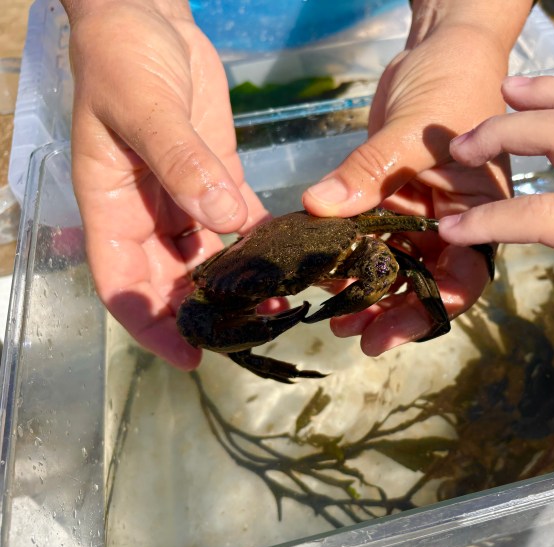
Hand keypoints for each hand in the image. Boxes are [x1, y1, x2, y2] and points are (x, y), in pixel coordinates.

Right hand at [64, 0, 267, 368]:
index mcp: (111, 206)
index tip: (189, 356)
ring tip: (281, 302)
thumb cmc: (123, 58)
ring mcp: (183, 196)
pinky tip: (292, 256)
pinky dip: (261, 240)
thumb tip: (224, 222)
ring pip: (208, 257)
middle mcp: (146, 213)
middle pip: (171, 281)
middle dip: (207, 313)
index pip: (122, 284)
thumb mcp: (145, 110)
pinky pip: (238, 221)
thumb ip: (183, 165)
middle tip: (253, 333)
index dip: (151, 325)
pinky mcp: (216, 176)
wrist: (147, 17)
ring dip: (240, 283)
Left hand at [302, 2, 529, 355]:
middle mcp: (452, 222)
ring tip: (336, 318)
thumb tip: (320, 206)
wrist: (441, 49)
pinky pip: (370, 237)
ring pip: (395, 267)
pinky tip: (325, 275)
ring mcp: (420, 213)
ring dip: (367, 293)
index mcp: (478, 214)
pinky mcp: (391, 199)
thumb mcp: (413, 130)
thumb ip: (369, 171)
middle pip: (426, 281)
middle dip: (393, 312)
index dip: (433, 307)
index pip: (464, 275)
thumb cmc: (453, 85)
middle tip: (356, 335)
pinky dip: (349, 257)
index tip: (395, 327)